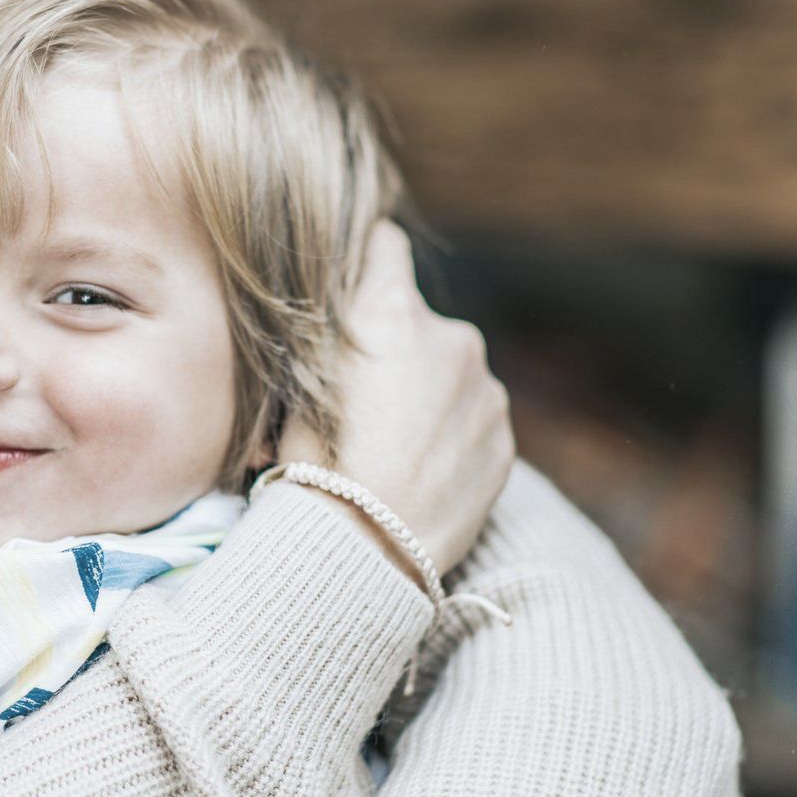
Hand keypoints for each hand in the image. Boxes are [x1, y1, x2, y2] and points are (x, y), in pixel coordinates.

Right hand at [278, 222, 512, 572]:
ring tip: (389, 448)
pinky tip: (417, 471)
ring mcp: (485, 390)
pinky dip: (448, 435)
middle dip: (394, 347)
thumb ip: (322, 333)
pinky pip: (471, 419)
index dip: (366, 258)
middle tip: (359, 401)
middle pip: (418, 320)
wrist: (367, 552)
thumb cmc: (314, 467)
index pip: (384, 244)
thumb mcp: (293, 385)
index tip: (354, 278)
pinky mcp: (503, 437)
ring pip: (448, 374)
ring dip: (425, 395)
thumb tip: (332, 302)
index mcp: (391, 314)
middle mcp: (450, 338)